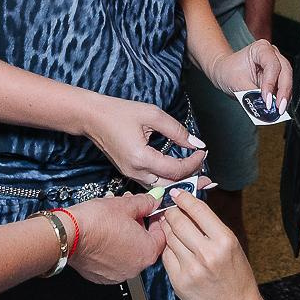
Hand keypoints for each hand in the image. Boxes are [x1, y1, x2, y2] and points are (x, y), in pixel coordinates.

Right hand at [62, 193, 166, 284]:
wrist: (70, 234)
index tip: (150, 212)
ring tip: (113, 220)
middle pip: (144, 244)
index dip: (156, 220)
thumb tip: (153, 200)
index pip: (161, 235)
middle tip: (129, 211)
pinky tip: (104, 235)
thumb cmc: (96, 222)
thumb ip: (145, 203)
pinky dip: (111, 249)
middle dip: (137, 225)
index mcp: (147, 252)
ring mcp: (118, 274)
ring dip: (124, 237)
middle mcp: (135, 268)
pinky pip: (112, 261)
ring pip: (128, 252)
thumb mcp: (126, 205)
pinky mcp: (102, 276)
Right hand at [79, 93, 207, 184]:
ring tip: (197, 177)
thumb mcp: (152, 115)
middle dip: (191, 180)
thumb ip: (177, 130)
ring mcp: (130, 174)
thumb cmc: (119, 112)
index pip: (176, 169)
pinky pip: (152, 182)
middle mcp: (135, 171)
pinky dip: (168, 180)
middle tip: (208, 177)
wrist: (92, 117)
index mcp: (141, 158)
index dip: (193, 163)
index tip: (203, 152)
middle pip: (170, 184)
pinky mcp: (129, 172)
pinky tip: (179, 174)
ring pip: (161, 186)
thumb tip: (196, 143)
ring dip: (180, 182)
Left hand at [155, 191, 265, 299]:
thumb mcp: (232, 246)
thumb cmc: (237, 277)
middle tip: (170, 209)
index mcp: (224, 241)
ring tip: (170, 227)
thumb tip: (190, 207)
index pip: (198, 210)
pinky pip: (166, 256)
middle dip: (171, 212)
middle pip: (178, 221)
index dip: (184, 198)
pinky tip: (173, 247)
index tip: (177, 193)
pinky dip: (167, 248)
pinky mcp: (179, 281)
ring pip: (169, 237)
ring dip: (167, 228)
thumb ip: (212, 227)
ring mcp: (191, 268)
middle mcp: (207, 253)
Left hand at [205, 38, 292, 110]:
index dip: (271, 83)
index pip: (272, 65)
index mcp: (261, 48)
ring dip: (285, 96)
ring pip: (287, 80)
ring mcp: (277, 65)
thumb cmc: (229, 71)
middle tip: (279, 108)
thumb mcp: (237, 83)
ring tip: (279, 111)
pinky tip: (278, 108)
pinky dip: (281, 98)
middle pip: (285, 72)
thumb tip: (264, 106)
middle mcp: (273, 54)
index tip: (266, 99)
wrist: (225, 71)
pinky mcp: (278, 77)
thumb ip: (252, 95)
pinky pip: (284, 88)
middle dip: (283, 91)